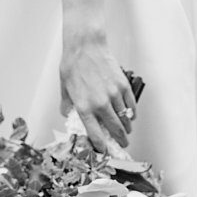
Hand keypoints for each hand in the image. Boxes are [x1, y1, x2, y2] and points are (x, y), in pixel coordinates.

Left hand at [60, 36, 136, 151]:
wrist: (86, 45)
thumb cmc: (73, 64)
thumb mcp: (64, 88)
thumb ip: (68, 105)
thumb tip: (70, 116)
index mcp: (84, 107)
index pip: (96, 135)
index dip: (101, 147)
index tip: (104, 151)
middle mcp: (101, 104)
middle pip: (115, 130)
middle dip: (120, 141)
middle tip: (122, 144)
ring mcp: (114, 95)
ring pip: (125, 119)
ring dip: (127, 128)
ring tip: (126, 131)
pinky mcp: (123, 86)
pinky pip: (131, 106)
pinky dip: (132, 114)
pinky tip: (130, 116)